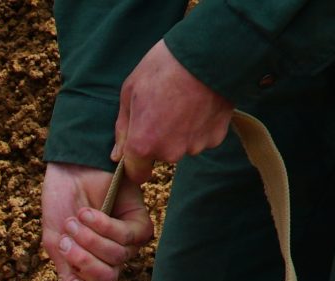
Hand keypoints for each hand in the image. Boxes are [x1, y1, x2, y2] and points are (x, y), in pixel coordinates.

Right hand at [42, 163, 152, 280]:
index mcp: (90, 271)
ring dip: (90, 239)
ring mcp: (128, 244)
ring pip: (116, 258)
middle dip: (83, 262)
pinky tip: (90, 213)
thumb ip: (65, 279)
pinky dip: (104, 226)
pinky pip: (126, 237)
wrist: (68, 172)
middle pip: (106, 280)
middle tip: (66, 242)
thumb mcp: (56, 247)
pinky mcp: (140, 224)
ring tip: (75, 220)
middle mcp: (112, 261)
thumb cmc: (60, 207)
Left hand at [115, 41, 233, 167]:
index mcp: (143, 144)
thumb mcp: (130, 91)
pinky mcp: (216, 138)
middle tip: (164, 108)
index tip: (139, 146)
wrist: (209, 52)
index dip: (136, 162)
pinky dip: (201, 126)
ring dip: (182, 132)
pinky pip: (202, 137)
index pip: (136, 173)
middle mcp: (170, 152)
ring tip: (184, 102)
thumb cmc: (163, 67)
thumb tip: (117, 156)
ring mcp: (195, 146)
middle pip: (161, 155)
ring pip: (183, 146)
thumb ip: (123, 128)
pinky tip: (200, 103)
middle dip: (160, 138)